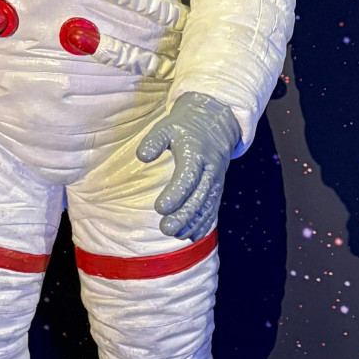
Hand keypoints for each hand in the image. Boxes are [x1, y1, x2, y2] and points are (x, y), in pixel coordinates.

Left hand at [135, 92, 241, 241]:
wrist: (216, 123)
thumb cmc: (184, 127)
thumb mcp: (167, 126)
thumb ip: (154, 140)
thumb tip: (142, 156)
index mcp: (196, 154)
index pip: (188, 177)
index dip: (175, 194)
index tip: (159, 208)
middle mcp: (209, 171)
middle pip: (199, 197)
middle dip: (183, 215)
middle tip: (165, 228)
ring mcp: (215, 182)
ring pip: (207, 207)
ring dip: (192, 223)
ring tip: (175, 235)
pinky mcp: (216, 189)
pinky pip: (213, 210)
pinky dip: (203, 224)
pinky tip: (191, 236)